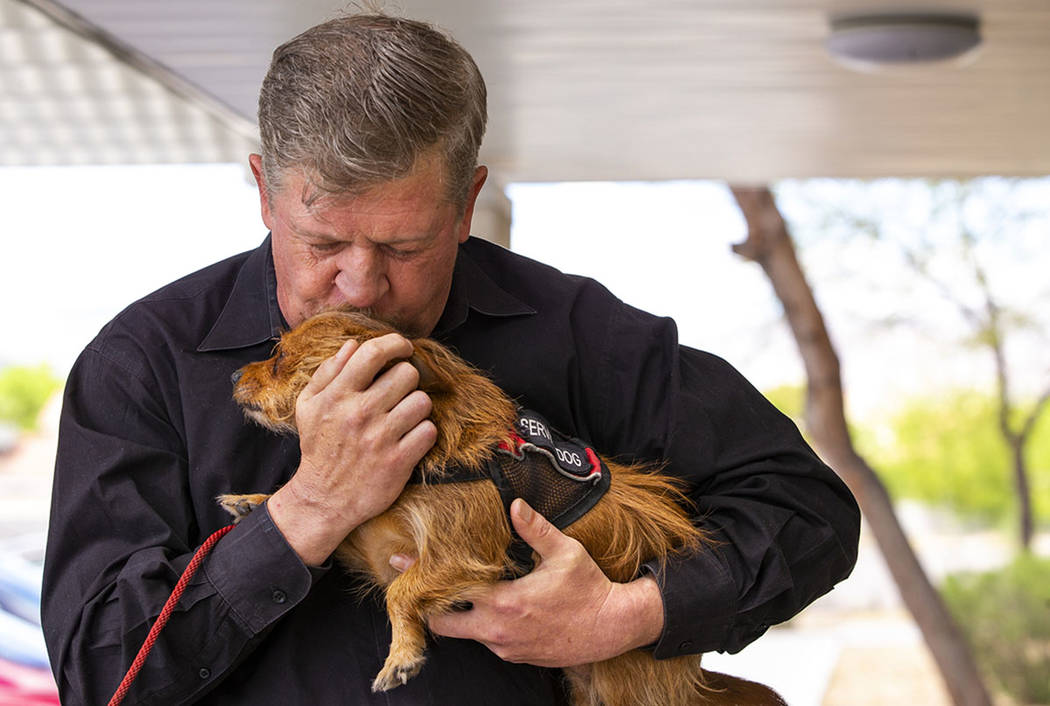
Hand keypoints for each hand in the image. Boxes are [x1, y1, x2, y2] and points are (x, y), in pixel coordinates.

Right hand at [269, 334, 436, 564]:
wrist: (324, 500)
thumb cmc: (319, 448)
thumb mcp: (309, 406)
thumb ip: (327, 373)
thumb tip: (352, 346)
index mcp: (337, 396)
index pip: (373, 352)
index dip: (395, 343)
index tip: (403, 347)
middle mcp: (359, 413)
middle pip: (406, 373)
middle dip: (406, 380)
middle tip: (398, 393)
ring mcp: (380, 437)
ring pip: (422, 401)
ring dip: (417, 407)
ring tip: (404, 416)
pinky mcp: (399, 461)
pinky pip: (429, 431)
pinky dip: (423, 433)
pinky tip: (410, 438)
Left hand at [421, 499, 664, 666]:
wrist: (611, 627)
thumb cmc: (589, 588)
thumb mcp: (565, 552)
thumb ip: (535, 529)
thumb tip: (515, 504)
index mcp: (505, 602)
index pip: (450, 592)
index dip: (424, 576)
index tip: (402, 562)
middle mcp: (498, 630)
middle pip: (443, 625)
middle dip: (432, 606)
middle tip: (425, 584)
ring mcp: (506, 647)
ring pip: (465, 634)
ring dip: (459, 615)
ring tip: (457, 591)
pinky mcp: (515, 657)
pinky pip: (487, 641)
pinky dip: (481, 625)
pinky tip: (490, 605)